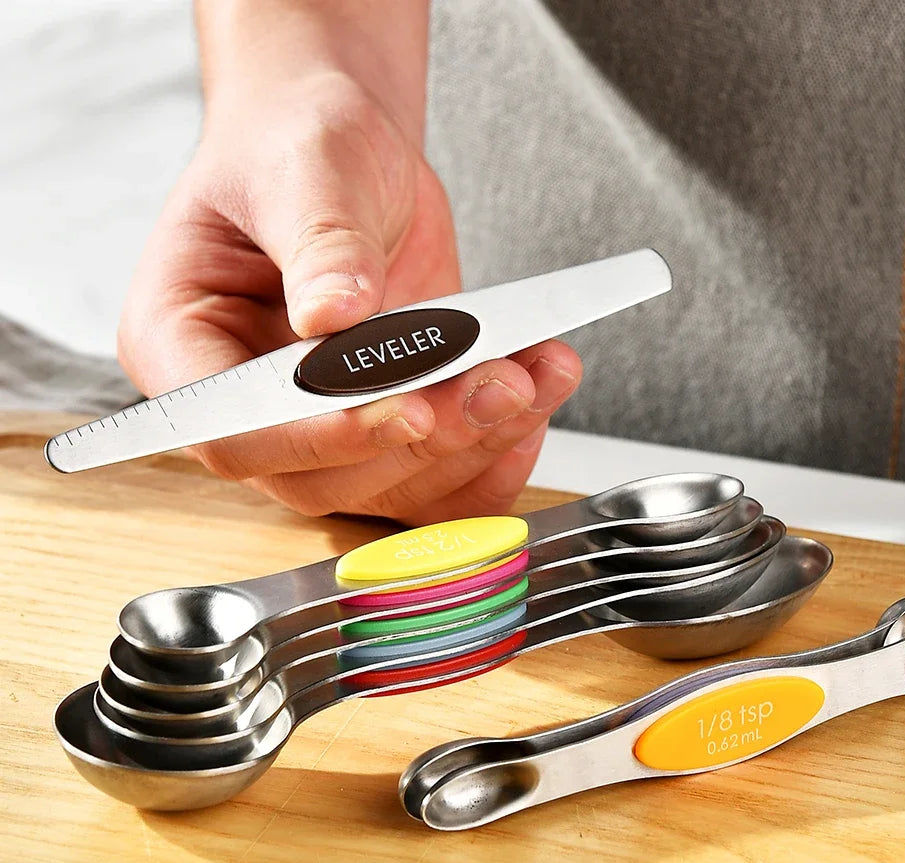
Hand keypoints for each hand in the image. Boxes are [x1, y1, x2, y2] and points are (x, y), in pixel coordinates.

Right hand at [117, 70, 581, 523]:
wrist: (348, 160)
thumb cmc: (297, 150)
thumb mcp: (305, 170)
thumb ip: (318, 241)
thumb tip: (331, 315)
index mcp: (183, 345)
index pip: (234, 431)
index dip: (318, 436)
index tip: (403, 407)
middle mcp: (250, 407)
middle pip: (325, 475)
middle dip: (423, 439)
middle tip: (498, 384)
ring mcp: (322, 427)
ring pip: (393, 485)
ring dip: (476, 443)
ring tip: (537, 374)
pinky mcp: (385, 428)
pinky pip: (439, 477)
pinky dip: (497, 452)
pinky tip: (535, 396)